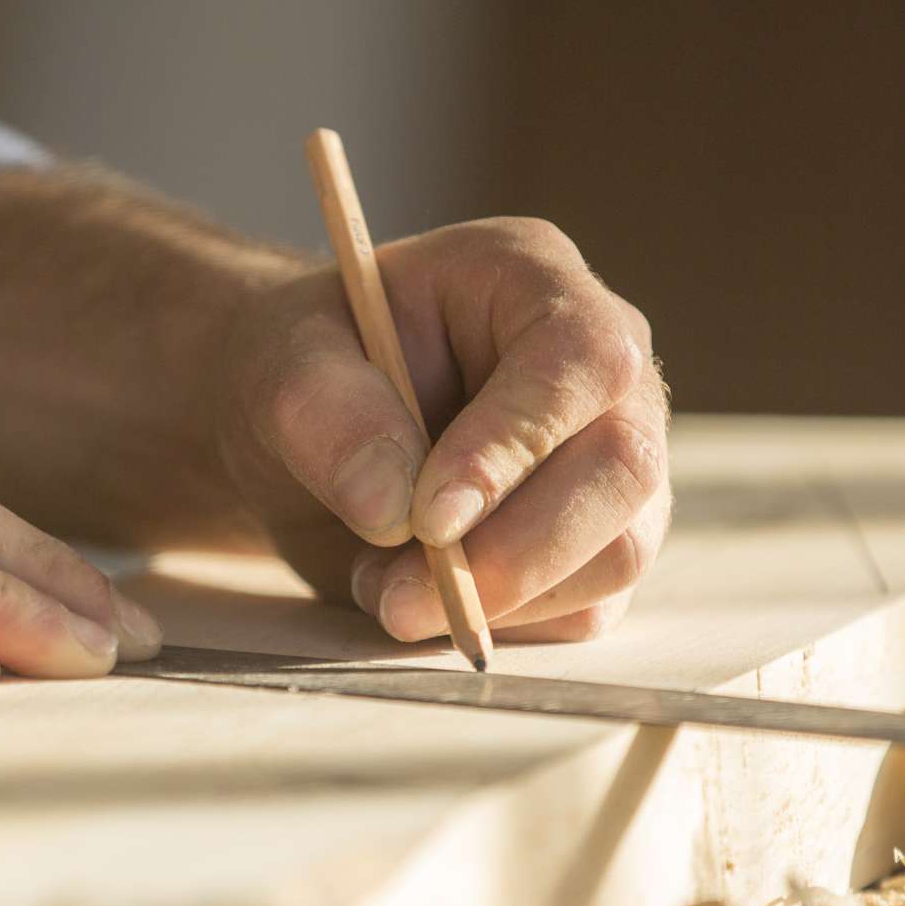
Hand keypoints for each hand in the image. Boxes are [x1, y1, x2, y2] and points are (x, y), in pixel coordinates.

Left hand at [215, 218, 670, 644]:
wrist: (307, 434)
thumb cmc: (305, 370)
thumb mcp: (281, 365)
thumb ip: (327, 416)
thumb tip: (393, 511)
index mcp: (532, 281)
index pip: (581, 357)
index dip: (517, 443)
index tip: (428, 518)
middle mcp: (599, 370)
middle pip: (623, 466)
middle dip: (516, 551)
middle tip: (402, 598)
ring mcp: (612, 461)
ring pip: (618, 551)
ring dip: (499, 599)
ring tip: (384, 589)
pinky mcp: (598, 543)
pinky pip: (587, 607)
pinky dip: (500, 624)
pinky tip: (418, 596)